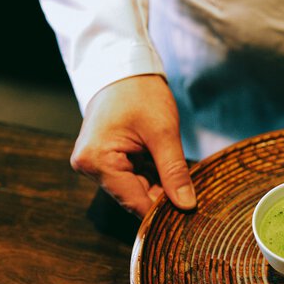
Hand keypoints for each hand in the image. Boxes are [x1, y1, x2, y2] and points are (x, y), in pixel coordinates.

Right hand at [70, 74, 195, 217]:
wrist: (123, 66)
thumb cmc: (139, 92)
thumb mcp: (163, 133)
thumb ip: (174, 172)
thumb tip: (186, 205)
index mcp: (97, 161)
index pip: (135, 202)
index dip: (163, 211)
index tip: (190, 216)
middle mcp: (89, 166)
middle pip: (134, 197)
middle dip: (163, 197)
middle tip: (194, 198)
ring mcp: (95, 163)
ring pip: (135, 188)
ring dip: (159, 186)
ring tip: (183, 179)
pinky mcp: (104, 159)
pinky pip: (131, 177)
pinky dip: (152, 176)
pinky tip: (169, 171)